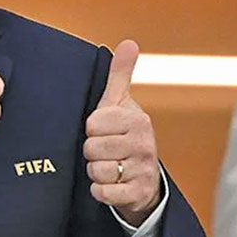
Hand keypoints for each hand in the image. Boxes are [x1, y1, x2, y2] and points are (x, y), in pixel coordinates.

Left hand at [84, 40, 160, 226]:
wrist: (145, 179)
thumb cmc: (125, 136)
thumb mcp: (121, 103)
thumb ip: (121, 74)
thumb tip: (129, 42)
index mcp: (137, 119)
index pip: (92, 124)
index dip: (91, 130)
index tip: (103, 131)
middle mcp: (144, 143)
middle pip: (92, 148)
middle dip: (92, 152)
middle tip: (105, 151)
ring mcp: (143, 169)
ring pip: (96, 171)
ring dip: (96, 172)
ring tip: (109, 166)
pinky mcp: (138, 194)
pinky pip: (103, 192)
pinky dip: (100, 191)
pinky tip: (110, 185)